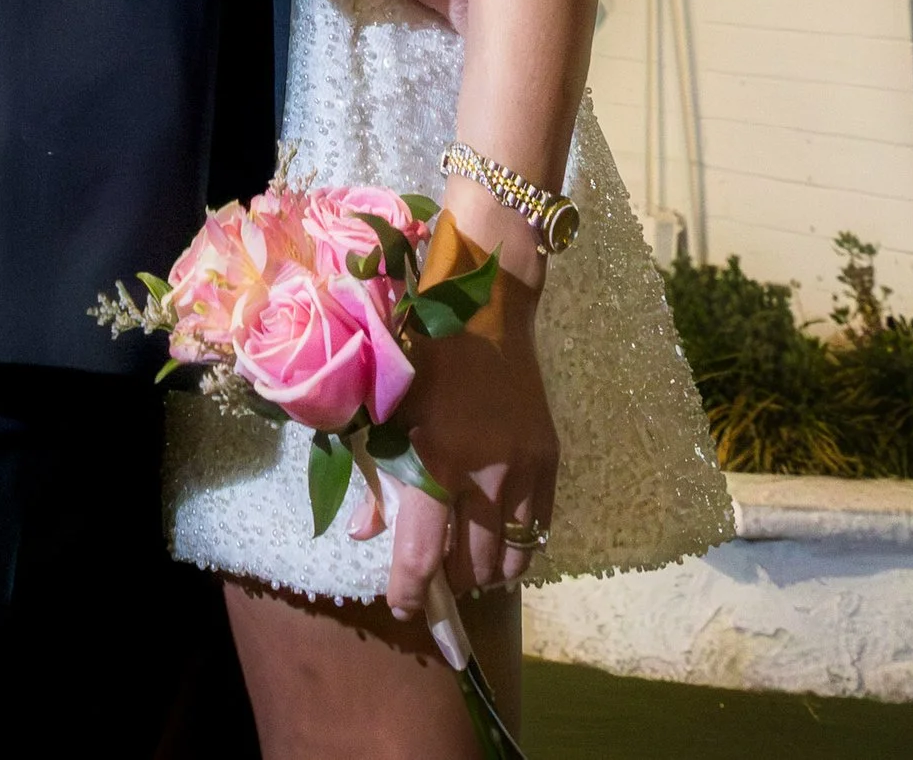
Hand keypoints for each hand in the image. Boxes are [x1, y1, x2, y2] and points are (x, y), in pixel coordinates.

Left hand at [385, 275, 558, 618]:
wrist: (487, 306)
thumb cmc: (424, 352)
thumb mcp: (389, 410)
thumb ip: (377, 476)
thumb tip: (363, 535)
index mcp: (438, 459)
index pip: (424, 553)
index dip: (410, 590)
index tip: (402, 605)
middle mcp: (487, 475)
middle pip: (472, 567)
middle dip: (448, 581)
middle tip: (432, 573)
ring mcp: (524, 471)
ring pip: (510, 559)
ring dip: (484, 571)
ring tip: (464, 559)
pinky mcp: (548, 463)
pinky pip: (538, 533)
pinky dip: (516, 549)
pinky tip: (496, 538)